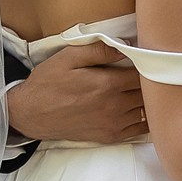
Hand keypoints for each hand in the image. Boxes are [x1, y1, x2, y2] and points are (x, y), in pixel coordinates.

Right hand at [4, 40, 148, 143]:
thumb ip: (100, 49)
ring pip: (146, 111)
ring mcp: (113, 124)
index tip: (147, 59)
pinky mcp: (109, 136)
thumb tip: (127, 44)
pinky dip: (144, 119)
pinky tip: (140, 108)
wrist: (30, 113)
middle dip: (150, 82)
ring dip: (148, 100)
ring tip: (144, 89)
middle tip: (148, 72)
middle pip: (148, 93)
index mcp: (107, 84)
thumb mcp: (68, 57)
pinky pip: (139, 130)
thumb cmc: (48, 82)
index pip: (145, 73)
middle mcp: (114, 106)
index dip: (149, 65)